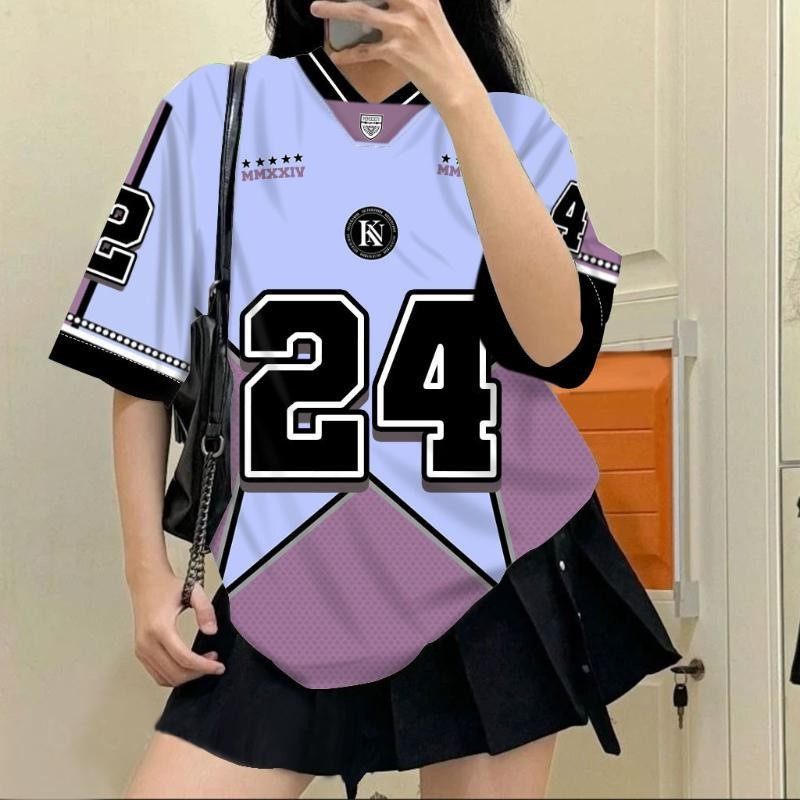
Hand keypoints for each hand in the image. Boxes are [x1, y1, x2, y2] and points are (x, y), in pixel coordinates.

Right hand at [128, 566, 224, 686]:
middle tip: (214, 662)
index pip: (184, 658)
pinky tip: (188, 664)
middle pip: (175, 673)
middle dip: (198, 672)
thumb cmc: (168, 587)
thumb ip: (205, 610)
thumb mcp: (193, 591)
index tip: (219, 667)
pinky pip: (158, 675)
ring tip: (203, 662)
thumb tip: (211, 632)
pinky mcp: (140, 652)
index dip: (204, 666)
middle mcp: (147, 642)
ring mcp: (141, 650)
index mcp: (160, 628)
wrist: (146, 582)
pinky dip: (175, 675)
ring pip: (166, 678)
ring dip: (187, 676)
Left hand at [309, 0, 483, 111]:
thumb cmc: (443, 52)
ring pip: (360, 12)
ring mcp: (404, 28)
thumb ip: (412, 3)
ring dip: (334, 8)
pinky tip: (336, 56)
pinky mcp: (397, 52)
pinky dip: (348, 54)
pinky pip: (364, 51)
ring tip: (316, 7)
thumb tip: (389, 2)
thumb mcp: (432, 16)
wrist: (456, 83)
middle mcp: (413, 5)